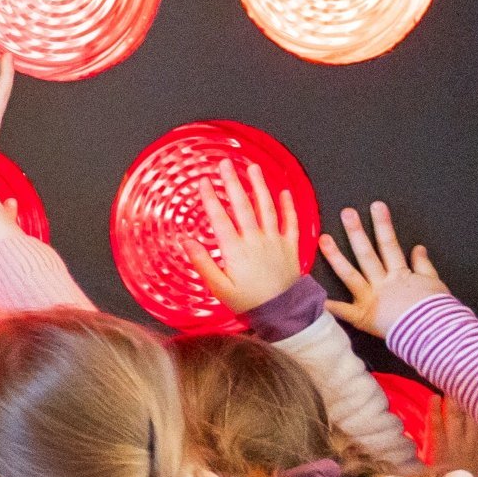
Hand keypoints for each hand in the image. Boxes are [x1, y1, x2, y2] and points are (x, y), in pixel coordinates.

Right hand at [194, 160, 314, 314]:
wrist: (284, 313)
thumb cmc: (250, 302)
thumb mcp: (219, 288)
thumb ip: (203, 263)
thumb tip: (186, 242)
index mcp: (236, 250)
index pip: (220, 218)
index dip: (210, 198)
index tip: (203, 182)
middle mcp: (256, 241)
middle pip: (243, 205)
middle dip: (232, 182)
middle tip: (225, 164)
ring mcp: (275, 241)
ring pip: (267, 207)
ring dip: (259, 186)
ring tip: (253, 168)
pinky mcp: (290, 246)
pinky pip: (290, 222)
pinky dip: (288, 206)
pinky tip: (284, 192)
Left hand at [321, 202, 453, 339]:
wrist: (438, 334)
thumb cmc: (439, 311)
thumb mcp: (435, 284)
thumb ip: (424, 265)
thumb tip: (418, 247)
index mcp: (400, 275)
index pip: (390, 244)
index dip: (383, 225)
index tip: (376, 206)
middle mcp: (383, 283)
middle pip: (368, 254)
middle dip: (357, 232)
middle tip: (346, 213)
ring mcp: (372, 299)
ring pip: (351, 274)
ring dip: (336, 256)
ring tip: (323, 239)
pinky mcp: (364, 317)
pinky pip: (343, 311)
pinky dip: (328, 305)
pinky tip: (312, 296)